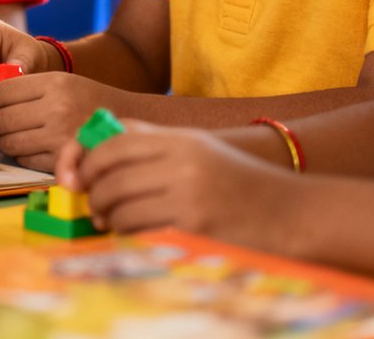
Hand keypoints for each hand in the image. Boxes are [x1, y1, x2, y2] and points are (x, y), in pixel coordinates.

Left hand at [0, 72, 124, 170]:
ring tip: (3, 136)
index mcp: (54, 84)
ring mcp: (60, 137)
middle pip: (0, 119)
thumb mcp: (61, 81)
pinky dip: (18, 155)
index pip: (0, 92)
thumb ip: (27, 87)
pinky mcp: (63, 161)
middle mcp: (56, 109)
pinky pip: (24, 159)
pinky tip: (24, 147)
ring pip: (8, 142)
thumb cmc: (87, 98)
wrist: (128, 121)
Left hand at [59, 120, 296, 248]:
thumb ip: (152, 143)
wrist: (294, 213)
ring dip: (107, 217)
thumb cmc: (240, 182)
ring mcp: (189, 195)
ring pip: (120, 205)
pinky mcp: (194, 227)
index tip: (79, 175)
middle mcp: (182, 163)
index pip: (114, 142)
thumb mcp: (198, 149)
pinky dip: (126, 234)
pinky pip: (140, 230)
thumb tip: (97, 144)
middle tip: (93, 205)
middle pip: (111, 174)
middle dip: (93, 193)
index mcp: (181, 140)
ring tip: (111, 221)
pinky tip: (132, 234)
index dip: (87, 159)